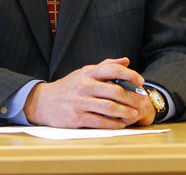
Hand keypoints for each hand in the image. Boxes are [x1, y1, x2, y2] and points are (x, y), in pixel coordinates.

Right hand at [23, 57, 154, 127]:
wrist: (43, 102)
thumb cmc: (69, 86)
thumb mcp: (84, 72)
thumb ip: (106, 65)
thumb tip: (126, 60)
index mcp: (88, 72)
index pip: (114, 70)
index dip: (130, 75)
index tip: (141, 82)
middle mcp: (84, 85)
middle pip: (115, 91)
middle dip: (132, 97)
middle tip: (142, 102)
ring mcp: (80, 102)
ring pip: (109, 108)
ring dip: (125, 112)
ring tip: (134, 114)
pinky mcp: (76, 118)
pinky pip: (100, 122)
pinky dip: (113, 124)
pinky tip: (121, 124)